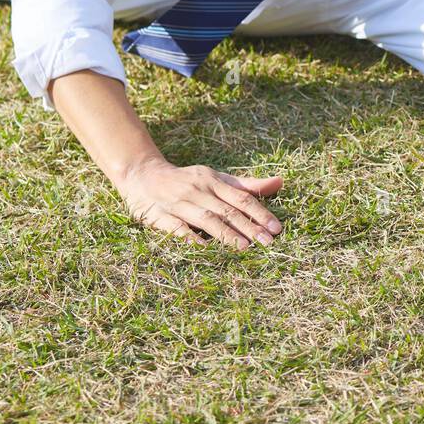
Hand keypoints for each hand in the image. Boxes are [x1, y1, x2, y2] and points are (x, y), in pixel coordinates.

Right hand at [115, 156, 284, 249]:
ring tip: (245, 247)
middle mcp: (198, 190)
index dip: (260, 212)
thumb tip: (280, 182)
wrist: (143, 175)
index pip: (241, 198)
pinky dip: (190, 237)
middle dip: (249, 226)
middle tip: (268, 242)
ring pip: (206, 219)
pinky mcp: (161, 216)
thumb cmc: (189, 181)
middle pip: (227, 210)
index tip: (277, 228)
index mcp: (213, 181)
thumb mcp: (217, 178)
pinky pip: (177, 228)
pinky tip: (204, 248)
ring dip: (225, 233)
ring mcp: (179, 203)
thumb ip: (246, 185)